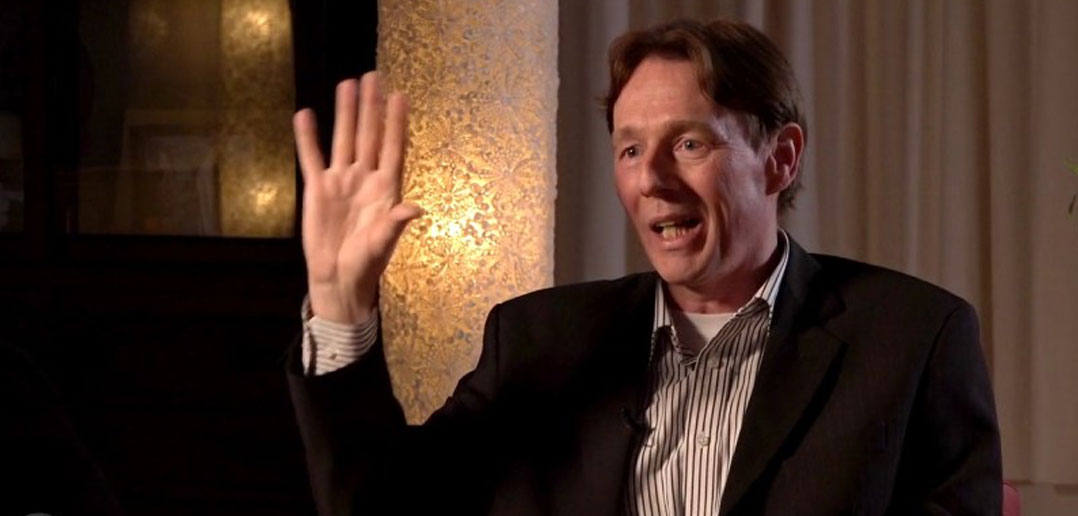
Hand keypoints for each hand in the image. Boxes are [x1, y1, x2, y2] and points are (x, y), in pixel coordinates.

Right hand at [293, 72, 422, 323]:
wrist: (339, 279)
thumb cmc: (367, 264)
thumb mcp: (383, 243)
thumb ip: (396, 222)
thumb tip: (416, 208)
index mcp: (386, 189)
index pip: (393, 148)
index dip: (396, 122)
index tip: (400, 96)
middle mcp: (365, 178)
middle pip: (369, 135)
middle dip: (371, 106)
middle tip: (373, 76)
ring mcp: (341, 181)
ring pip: (344, 139)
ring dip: (345, 113)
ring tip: (347, 84)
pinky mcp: (318, 189)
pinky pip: (312, 157)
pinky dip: (308, 137)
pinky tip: (306, 115)